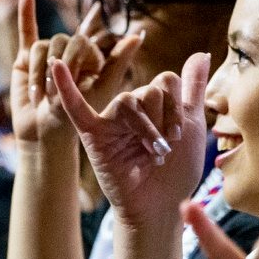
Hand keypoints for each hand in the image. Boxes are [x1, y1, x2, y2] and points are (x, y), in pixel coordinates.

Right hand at [9, 0, 142, 146]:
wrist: (46, 134)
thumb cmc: (77, 118)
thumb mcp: (103, 90)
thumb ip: (119, 62)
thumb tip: (140, 33)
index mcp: (89, 56)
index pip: (86, 39)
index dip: (86, 41)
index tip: (91, 37)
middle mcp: (68, 50)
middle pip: (64, 40)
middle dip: (61, 68)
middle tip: (56, 94)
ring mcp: (47, 52)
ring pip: (44, 46)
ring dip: (41, 71)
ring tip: (41, 95)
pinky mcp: (25, 57)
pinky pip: (26, 29)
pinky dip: (25, 9)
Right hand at [53, 49, 209, 231]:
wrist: (160, 205)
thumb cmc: (176, 169)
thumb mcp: (193, 125)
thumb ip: (193, 88)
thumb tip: (202, 53)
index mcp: (152, 101)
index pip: (166, 80)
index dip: (177, 107)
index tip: (179, 135)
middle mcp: (130, 107)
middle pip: (149, 90)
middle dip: (164, 120)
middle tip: (163, 149)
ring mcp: (110, 119)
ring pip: (129, 101)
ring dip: (148, 129)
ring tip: (154, 153)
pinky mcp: (93, 135)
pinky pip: (75, 108)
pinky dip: (66, 87)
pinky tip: (56, 66)